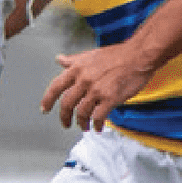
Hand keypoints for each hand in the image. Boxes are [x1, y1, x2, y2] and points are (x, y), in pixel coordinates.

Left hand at [41, 37, 158, 129]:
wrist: (137, 57)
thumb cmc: (116, 55)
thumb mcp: (89, 55)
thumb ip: (73, 60)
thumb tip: (59, 59)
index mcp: (77, 69)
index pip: (56, 86)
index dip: (48, 99)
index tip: (44, 109)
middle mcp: (84, 80)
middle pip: (67, 103)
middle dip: (64, 117)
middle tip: (65, 124)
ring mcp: (96, 90)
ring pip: (82, 112)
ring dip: (81, 122)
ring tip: (84, 127)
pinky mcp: (110, 98)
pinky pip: (98, 116)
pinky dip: (96, 124)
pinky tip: (97, 127)